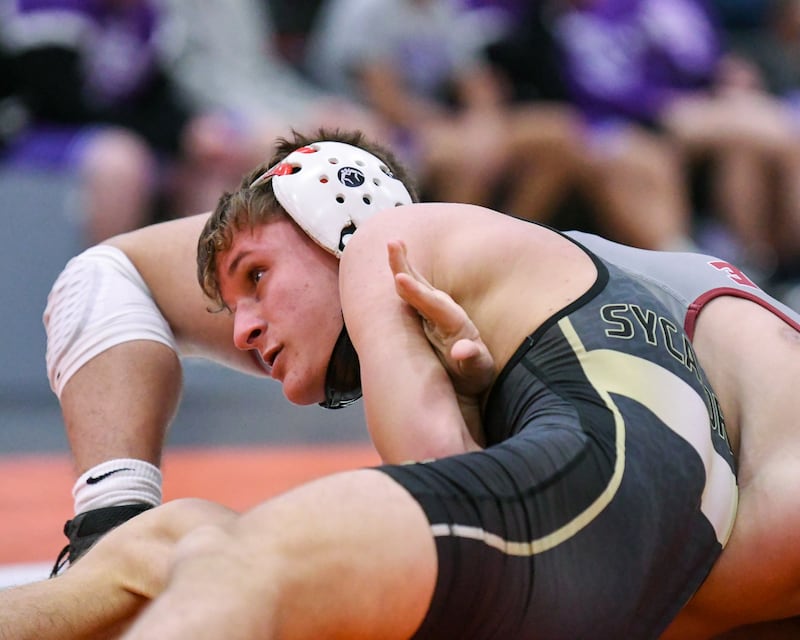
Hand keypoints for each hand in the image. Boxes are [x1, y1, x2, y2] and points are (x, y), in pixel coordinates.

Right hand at [387, 240, 494, 397]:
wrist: (474, 376)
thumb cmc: (475, 373)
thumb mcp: (478, 371)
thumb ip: (472, 359)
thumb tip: (462, 350)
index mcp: (455, 323)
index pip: (434, 305)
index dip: (417, 293)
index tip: (401, 279)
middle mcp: (444, 313)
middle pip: (422, 286)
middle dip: (406, 266)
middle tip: (393, 243)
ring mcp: (433, 313)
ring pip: (416, 286)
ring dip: (403, 266)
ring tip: (393, 245)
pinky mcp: (425, 317)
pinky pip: (412, 295)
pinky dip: (403, 280)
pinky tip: (395, 268)